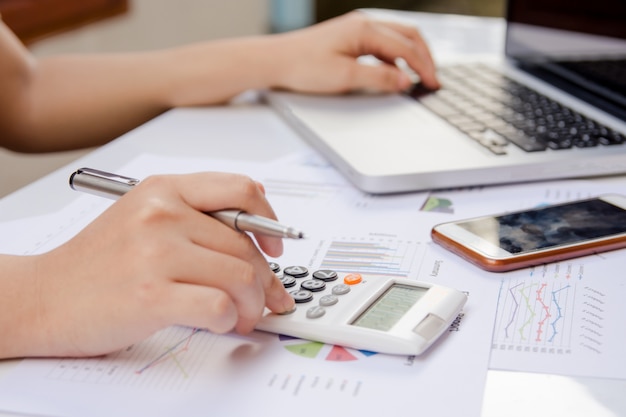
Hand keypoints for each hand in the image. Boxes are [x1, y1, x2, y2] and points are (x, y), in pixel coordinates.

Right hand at [29, 172, 294, 356]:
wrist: (42, 297)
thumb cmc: (97, 263)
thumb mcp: (143, 219)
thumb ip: (196, 219)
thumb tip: (259, 238)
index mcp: (164, 190)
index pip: (242, 190)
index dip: (269, 222)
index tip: (275, 248)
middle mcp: (162, 215)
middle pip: (246, 245)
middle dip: (265, 281)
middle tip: (265, 300)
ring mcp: (155, 253)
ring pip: (241, 277)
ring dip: (251, 305)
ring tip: (240, 316)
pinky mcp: (151, 295)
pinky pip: (219, 306)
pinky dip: (228, 320)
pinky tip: (217, 323)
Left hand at [271, 11, 439, 93]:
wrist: (275, 61)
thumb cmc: (303, 66)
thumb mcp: (345, 77)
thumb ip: (379, 79)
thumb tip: (406, 81)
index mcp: (365, 29)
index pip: (406, 47)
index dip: (423, 67)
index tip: (434, 84)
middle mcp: (363, 23)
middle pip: (407, 36)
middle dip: (424, 57)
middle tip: (434, 79)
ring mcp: (356, 28)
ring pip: (396, 38)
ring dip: (411, 56)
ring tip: (420, 76)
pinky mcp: (349, 37)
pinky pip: (381, 43)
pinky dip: (394, 57)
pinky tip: (394, 73)